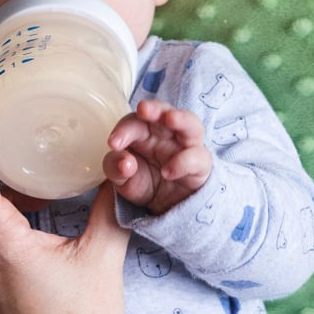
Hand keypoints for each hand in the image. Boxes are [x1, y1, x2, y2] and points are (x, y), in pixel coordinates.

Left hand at [105, 99, 212, 214]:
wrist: (166, 206)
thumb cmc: (143, 182)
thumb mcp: (121, 179)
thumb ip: (115, 168)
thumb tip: (124, 163)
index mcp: (144, 131)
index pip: (134, 121)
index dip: (124, 129)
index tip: (113, 144)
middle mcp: (167, 133)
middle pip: (164, 111)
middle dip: (154, 108)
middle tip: (143, 109)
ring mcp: (187, 146)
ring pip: (191, 124)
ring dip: (181, 119)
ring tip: (170, 119)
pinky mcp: (201, 164)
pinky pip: (197, 157)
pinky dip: (183, 162)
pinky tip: (168, 172)